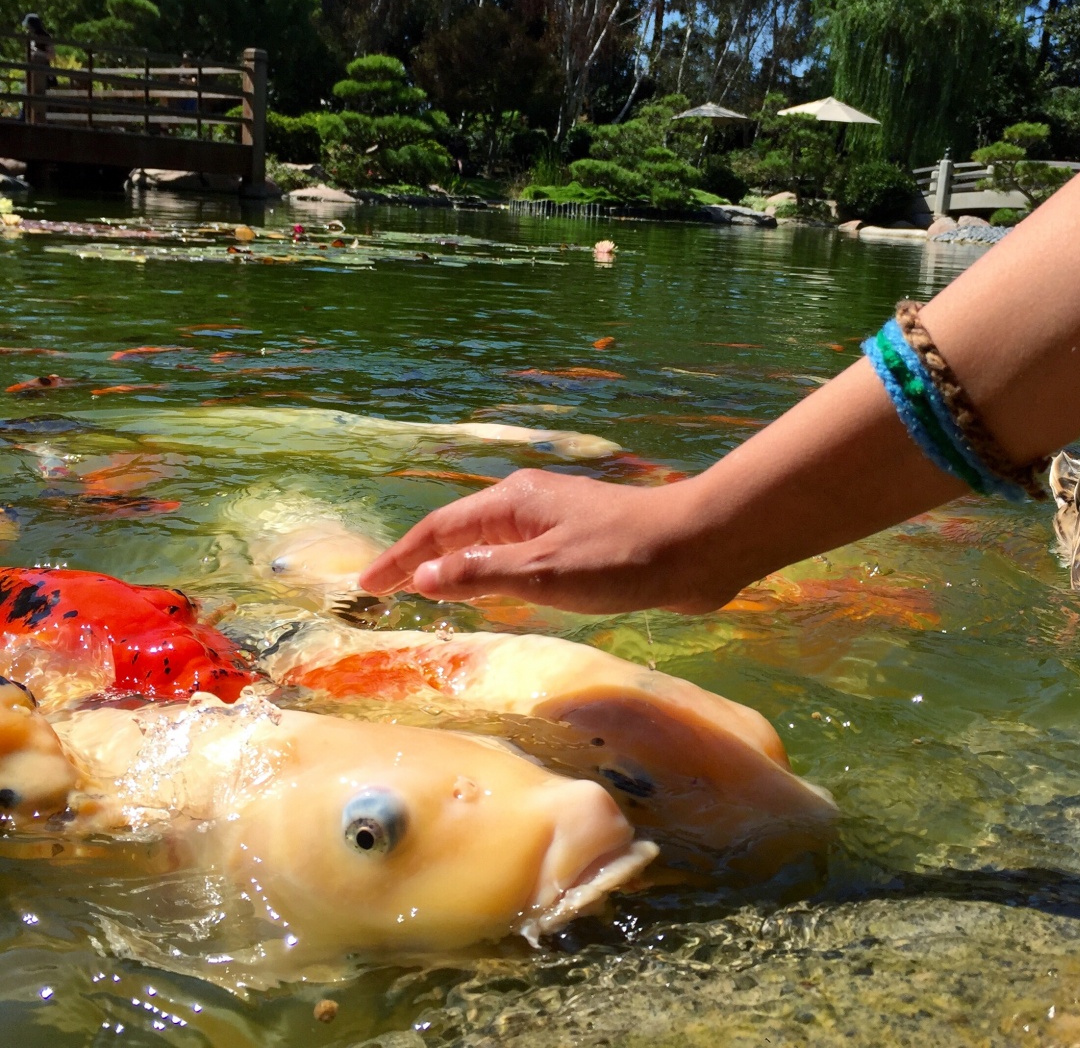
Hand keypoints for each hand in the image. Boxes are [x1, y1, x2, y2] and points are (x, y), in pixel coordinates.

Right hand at [358, 469, 742, 613]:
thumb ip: (481, 575)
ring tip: (425, 591)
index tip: (365, 583)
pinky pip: (517, 558)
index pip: (438, 531)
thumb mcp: (542, 571)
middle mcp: (527, 505)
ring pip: (489, 544)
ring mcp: (555, 522)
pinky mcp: (579, 544)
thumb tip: (423, 577)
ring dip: (454, 566)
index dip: (400, 558)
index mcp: (512, 503)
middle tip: (385, 588)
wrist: (697, 547)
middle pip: (459, 532)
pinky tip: (494, 594)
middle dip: (420, 558)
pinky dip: (490, 574)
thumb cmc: (619, 557)